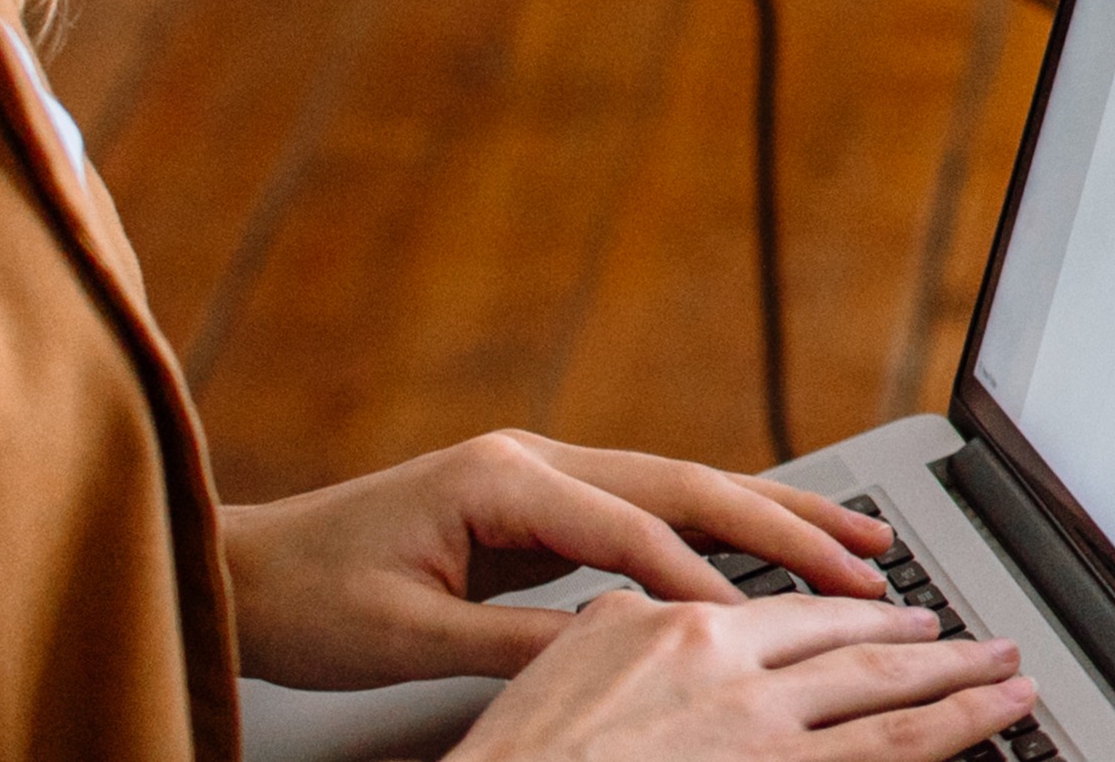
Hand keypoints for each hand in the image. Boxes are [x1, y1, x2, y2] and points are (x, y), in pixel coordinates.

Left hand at [221, 429, 891, 691]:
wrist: (245, 570)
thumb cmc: (309, 601)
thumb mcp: (408, 636)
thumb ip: (520, 646)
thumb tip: (620, 656)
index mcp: (502, 479)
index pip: (638, 531)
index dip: (710, 584)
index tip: (773, 630)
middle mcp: (533, 458)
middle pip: (688, 484)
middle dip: (787, 523)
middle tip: (870, 560)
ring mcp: (541, 471)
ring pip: (684, 484)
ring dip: (773, 512)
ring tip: (860, 536)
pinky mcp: (540, 499)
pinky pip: (654, 505)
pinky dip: (722, 524)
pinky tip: (773, 539)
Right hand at [455, 592, 1036, 761]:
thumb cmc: (511, 758)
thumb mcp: (561, 663)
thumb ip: (623, 630)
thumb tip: (648, 614)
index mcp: (673, 624)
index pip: (791, 610)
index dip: (857, 611)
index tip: (896, 612)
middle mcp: (726, 665)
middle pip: (857, 646)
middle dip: (932, 644)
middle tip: (984, 643)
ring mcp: (754, 729)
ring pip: (886, 699)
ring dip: (961, 691)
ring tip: (1010, 684)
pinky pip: (881, 757)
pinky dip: (942, 740)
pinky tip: (978, 733)